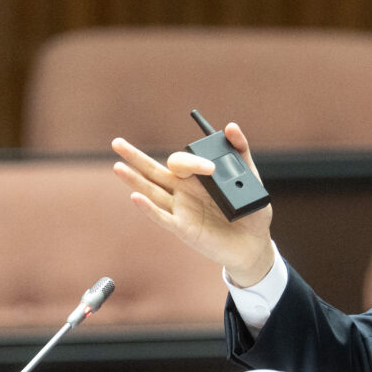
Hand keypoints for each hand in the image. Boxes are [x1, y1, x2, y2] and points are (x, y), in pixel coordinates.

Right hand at [111, 121, 275, 286]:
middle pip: (153, 171)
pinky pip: (162, 217)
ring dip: (134, 180)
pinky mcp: (183, 229)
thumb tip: (229, 126)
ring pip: (151, 191)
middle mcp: (183, 191)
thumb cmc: (251, 213)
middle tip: (117, 142)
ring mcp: (181, 210)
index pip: (181, 161)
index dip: (192, 161)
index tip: (211, 169)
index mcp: (197, 178)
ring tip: (117, 166)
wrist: (255, 244)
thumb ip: (240, 152)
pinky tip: (136, 197)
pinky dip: (148, 208)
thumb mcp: (250, 178)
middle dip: (135, 157)